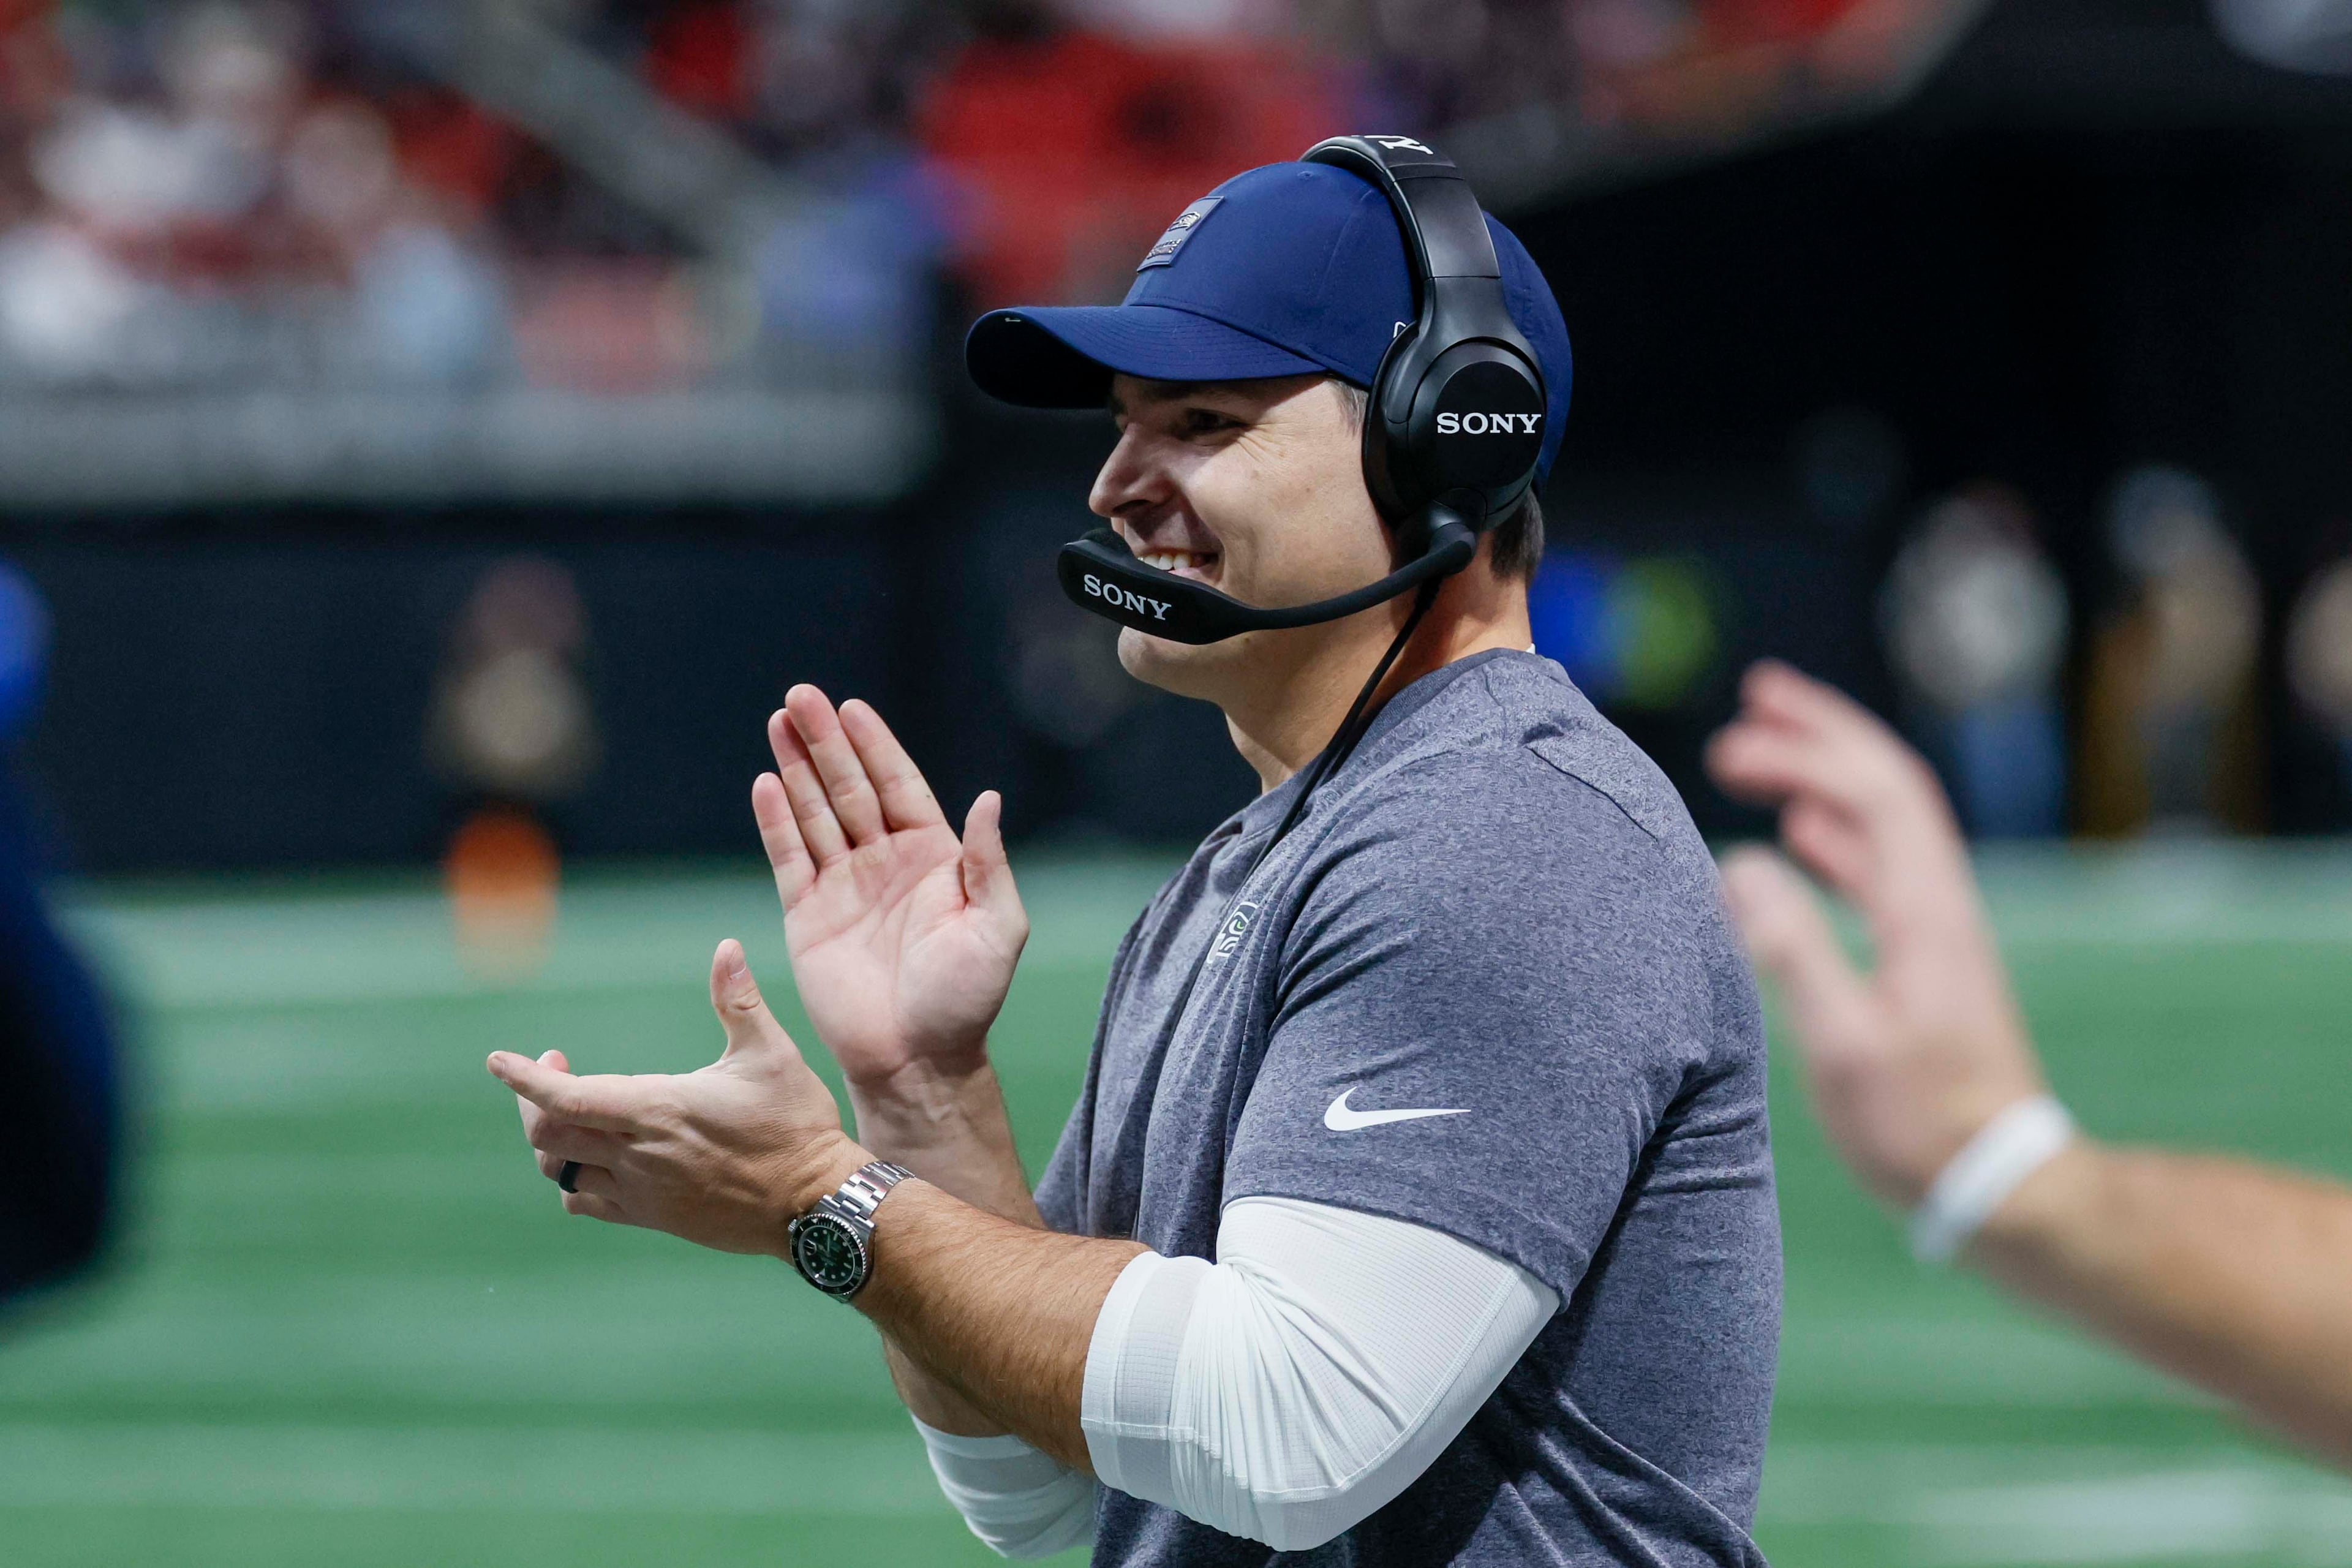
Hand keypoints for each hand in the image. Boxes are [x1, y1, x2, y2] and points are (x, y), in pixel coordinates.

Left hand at [488, 939, 865, 1254]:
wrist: (813, 1205)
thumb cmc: (795, 1126)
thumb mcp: (771, 1055)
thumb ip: (738, 1001)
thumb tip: (726, 947)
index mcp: (658, 1110)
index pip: (567, 1098)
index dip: (525, 1080)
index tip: (498, 1060)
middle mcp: (639, 1155)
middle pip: (548, 1137)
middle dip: (535, 1101)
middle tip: (556, 1069)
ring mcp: (643, 1192)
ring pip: (561, 1172)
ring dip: (552, 1139)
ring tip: (572, 1109)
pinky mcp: (653, 1216)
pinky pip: (586, 1203)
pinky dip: (574, 1178)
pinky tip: (595, 1156)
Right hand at [755, 685, 1027, 1088]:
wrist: (919, 1059)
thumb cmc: (968, 999)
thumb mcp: (998, 927)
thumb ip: (988, 863)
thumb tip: (987, 799)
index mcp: (932, 859)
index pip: (898, 786)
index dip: (875, 746)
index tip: (851, 708)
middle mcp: (885, 864)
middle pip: (850, 788)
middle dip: (825, 743)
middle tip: (799, 696)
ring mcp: (844, 887)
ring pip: (815, 813)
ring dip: (795, 768)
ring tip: (778, 721)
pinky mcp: (808, 917)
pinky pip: (790, 858)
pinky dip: (776, 821)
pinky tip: (765, 782)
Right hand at [1704, 660, 2047, 1207]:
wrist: (2001, 1181)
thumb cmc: (1917, 1125)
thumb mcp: (1844, 1045)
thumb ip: (1792, 952)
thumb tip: (1739, 864)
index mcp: (1923, 914)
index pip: (1873, 795)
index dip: (1808, 751)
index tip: (1735, 738)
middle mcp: (1938, 905)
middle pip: (1886, 787)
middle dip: (1822, 733)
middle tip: (1756, 695)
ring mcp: (1935, 930)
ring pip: (1882, 822)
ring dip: (1825, 776)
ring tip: (1762, 750)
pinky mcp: (1925, 959)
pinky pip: (1879, 867)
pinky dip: (1836, 834)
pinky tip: (1801, 837)